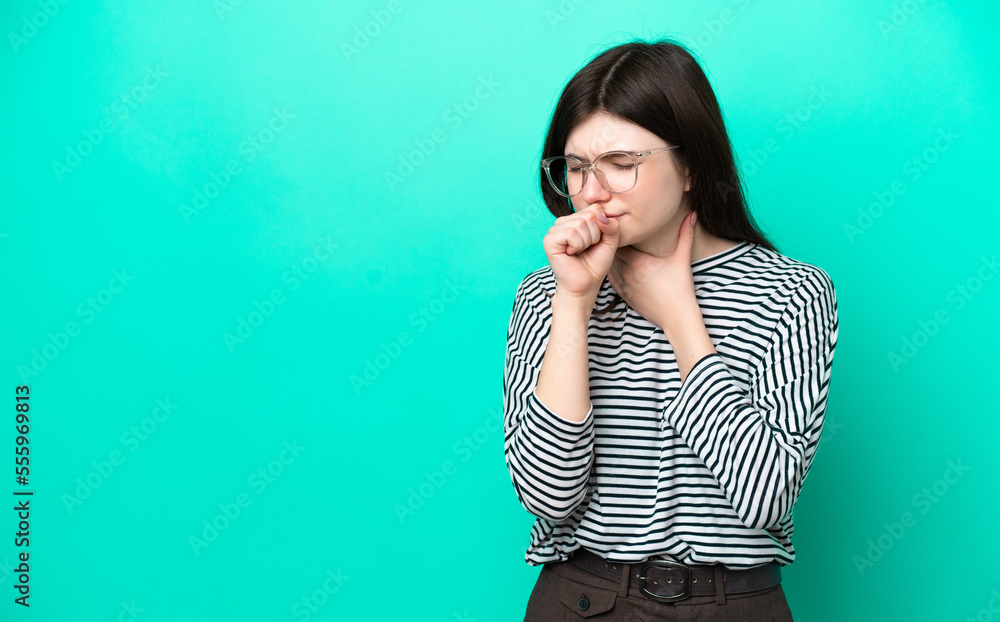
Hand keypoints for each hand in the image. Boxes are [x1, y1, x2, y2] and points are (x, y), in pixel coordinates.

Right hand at [543, 203, 620, 299]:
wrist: (585, 285)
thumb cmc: (595, 265)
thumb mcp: (610, 242)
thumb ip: (612, 226)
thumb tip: (600, 216)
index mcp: (576, 219)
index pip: (596, 208)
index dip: (602, 227)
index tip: (595, 242)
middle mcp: (563, 222)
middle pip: (589, 215)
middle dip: (594, 236)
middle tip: (586, 249)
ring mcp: (554, 230)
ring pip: (580, 223)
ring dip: (586, 242)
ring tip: (579, 252)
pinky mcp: (549, 240)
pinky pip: (570, 232)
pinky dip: (577, 245)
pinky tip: (571, 254)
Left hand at [608, 211, 698, 338]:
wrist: (677, 316)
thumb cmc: (681, 287)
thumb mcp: (682, 258)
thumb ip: (686, 234)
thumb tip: (692, 214)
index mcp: (639, 261)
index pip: (618, 242)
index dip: (617, 234)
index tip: (620, 227)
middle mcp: (627, 273)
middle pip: (610, 253)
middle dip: (611, 245)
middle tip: (612, 236)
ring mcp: (624, 285)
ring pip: (608, 266)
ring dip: (609, 259)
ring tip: (610, 250)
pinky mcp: (624, 296)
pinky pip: (610, 280)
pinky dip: (610, 271)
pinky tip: (613, 266)